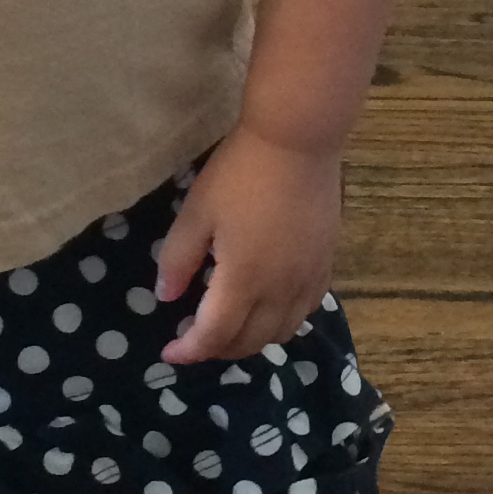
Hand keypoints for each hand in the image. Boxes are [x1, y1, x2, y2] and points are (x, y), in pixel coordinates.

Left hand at [152, 129, 341, 365]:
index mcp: (243, 280)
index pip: (214, 335)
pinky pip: (304, 312)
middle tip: (194, 338)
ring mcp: (307, 280)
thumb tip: (167, 297)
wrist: (298, 141)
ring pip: (281, 333)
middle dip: (217, 350)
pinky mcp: (325, 265)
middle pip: (249, 341)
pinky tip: (267, 308)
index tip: (169, 352)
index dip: (189, 351)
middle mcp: (279, 290)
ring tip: (229, 328)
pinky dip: (281, 323)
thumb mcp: (197, 213)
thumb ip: (178, 260)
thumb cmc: (240, 173)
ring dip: (250, 341)